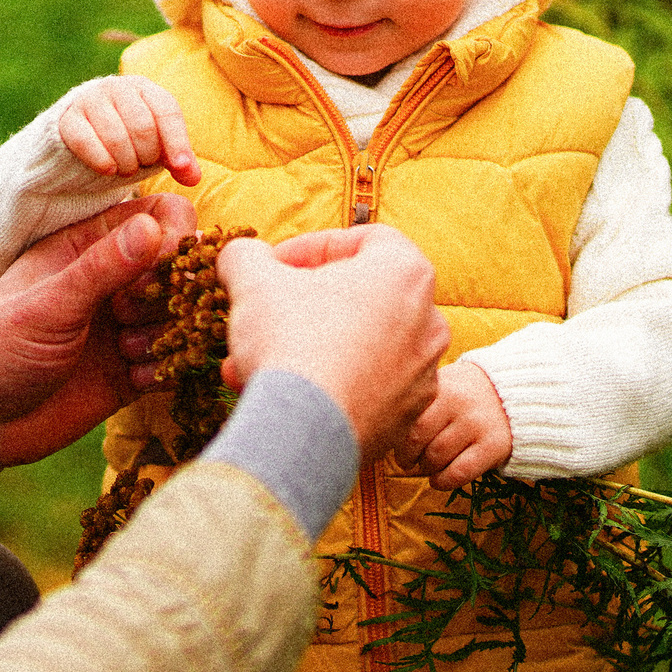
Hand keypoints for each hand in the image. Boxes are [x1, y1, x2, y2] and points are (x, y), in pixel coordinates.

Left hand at [0, 195, 197, 469]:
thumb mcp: (47, 305)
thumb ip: (102, 267)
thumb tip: (155, 226)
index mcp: (87, 245)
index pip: (158, 215)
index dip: (171, 238)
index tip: (154, 269)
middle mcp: (112, 280)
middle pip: (179, 268)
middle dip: (168, 293)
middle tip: (126, 316)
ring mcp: (124, 324)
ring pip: (181, 315)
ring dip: (164, 334)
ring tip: (124, 351)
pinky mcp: (132, 368)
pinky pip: (174, 360)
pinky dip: (163, 369)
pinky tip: (130, 380)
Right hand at [57, 79, 200, 185]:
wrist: (83, 141)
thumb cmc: (129, 143)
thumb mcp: (157, 150)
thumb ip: (178, 162)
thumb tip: (193, 179)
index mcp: (145, 89)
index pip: (166, 111)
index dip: (176, 142)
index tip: (180, 168)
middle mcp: (117, 87)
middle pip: (142, 127)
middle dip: (146, 156)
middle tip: (141, 166)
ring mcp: (89, 100)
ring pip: (116, 136)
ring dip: (125, 162)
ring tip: (125, 169)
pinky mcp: (66, 119)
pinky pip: (85, 141)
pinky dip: (101, 160)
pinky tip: (108, 170)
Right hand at [216, 225, 448, 462]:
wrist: (305, 431)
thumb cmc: (290, 340)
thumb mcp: (253, 278)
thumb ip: (247, 255)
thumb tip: (244, 256)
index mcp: (406, 273)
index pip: (364, 240)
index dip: (312, 247)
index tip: (276, 266)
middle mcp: (427, 322)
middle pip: (360, 299)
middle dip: (304, 307)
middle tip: (265, 316)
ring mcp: (421, 375)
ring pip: (358, 349)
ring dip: (309, 350)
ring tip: (259, 363)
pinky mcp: (405, 419)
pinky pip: (363, 391)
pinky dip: (327, 387)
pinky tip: (284, 397)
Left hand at [392, 360, 511, 490]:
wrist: (512, 394)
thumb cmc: (462, 394)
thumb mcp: (440, 384)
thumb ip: (414, 399)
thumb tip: (377, 429)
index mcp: (441, 387)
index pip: (407, 420)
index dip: (396, 440)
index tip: (395, 446)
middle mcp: (460, 404)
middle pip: (418, 441)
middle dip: (407, 457)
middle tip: (407, 461)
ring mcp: (478, 425)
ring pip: (436, 459)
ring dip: (425, 469)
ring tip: (426, 465)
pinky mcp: (494, 446)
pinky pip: (459, 473)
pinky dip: (443, 481)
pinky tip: (439, 478)